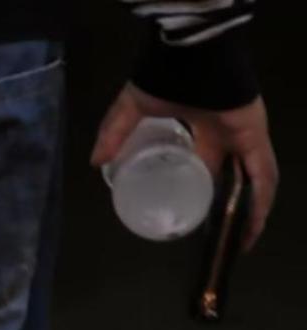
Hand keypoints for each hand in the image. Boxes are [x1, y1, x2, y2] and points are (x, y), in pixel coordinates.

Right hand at [92, 84, 278, 249]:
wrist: (188, 59)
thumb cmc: (164, 78)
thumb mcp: (131, 110)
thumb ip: (113, 133)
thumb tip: (96, 162)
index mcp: (205, 129)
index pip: (210, 163)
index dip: (206, 187)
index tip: (196, 211)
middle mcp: (228, 136)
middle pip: (235, 177)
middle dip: (232, 205)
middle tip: (222, 235)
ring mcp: (244, 136)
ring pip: (254, 181)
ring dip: (251, 211)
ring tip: (242, 242)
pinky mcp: (254, 137)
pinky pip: (263, 174)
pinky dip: (261, 200)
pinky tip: (254, 224)